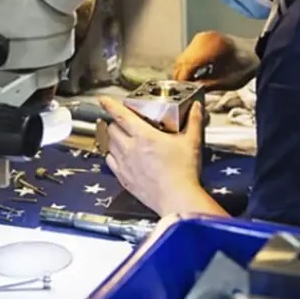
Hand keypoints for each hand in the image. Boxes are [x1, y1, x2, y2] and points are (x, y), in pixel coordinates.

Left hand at [100, 97, 204, 215]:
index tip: (103, 100)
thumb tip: (196, 107)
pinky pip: (110, 163)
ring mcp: (124, 165)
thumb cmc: (183, 172)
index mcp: (144, 136)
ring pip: (109, 145)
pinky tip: (119, 157)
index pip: (121, 115)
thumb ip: (193, 121)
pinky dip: (112, 156)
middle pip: (112, 129)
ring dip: (113, 138)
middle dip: (115, 122)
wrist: (176, 199)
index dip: (110, 104)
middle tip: (122, 121)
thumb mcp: (191, 142)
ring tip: (121, 137)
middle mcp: (129, 148)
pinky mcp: (124, 179)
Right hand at [172, 31, 257, 90]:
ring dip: (184, 69)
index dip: (183, 80)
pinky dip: (189, 62)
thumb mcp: (225, 82)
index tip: (181, 92)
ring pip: (184, 55)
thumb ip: (204, 85)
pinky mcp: (203, 37)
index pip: (187, 66)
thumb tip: (189, 90)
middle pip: (182, 60)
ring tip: (189, 82)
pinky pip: (190, 51)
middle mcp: (202, 39)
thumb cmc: (244, 67)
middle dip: (181, 75)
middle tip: (183, 89)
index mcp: (209, 48)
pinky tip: (194, 72)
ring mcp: (202, 37)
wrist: (256, 52)